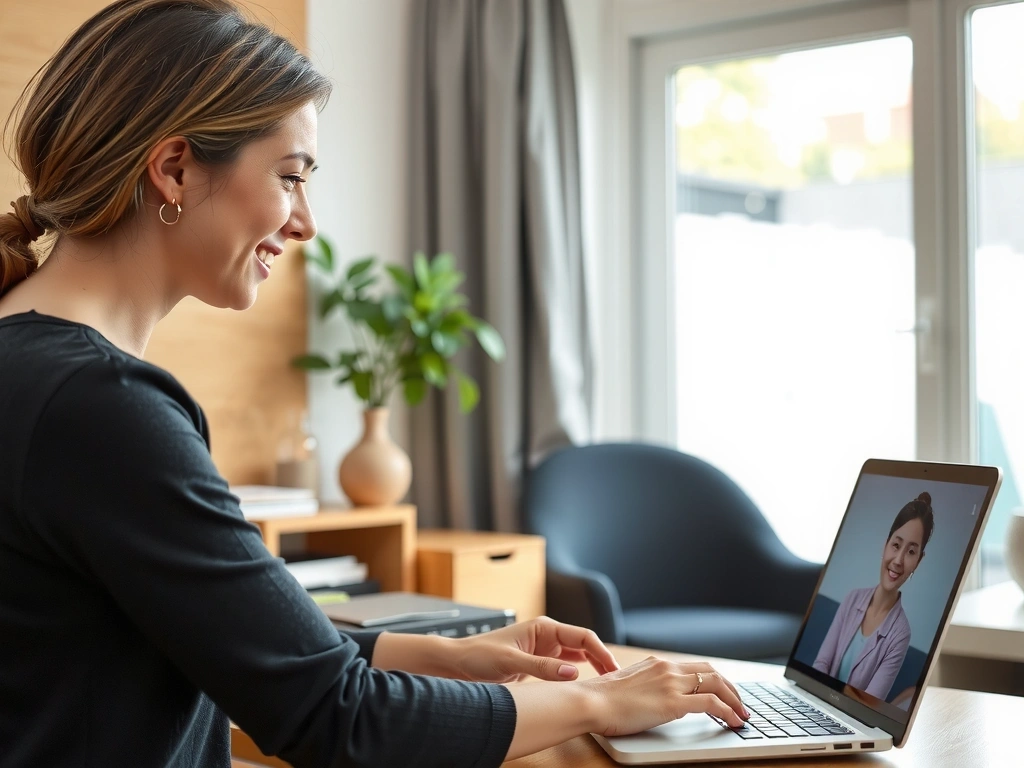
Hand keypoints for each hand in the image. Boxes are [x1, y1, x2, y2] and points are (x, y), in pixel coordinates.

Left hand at [452, 616, 619, 682]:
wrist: (457, 665)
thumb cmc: (478, 656)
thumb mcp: (511, 661)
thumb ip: (542, 667)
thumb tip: (573, 672)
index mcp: (544, 627)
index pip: (583, 636)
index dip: (602, 652)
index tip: (613, 669)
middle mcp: (547, 636)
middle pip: (585, 646)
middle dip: (602, 660)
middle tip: (617, 681)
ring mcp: (544, 651)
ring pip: (578, 658)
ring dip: (593, 669)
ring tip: (607, 685)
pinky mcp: (539, 665)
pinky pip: (565, 669)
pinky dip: (578, 676)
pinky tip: (586, 687)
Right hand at [580, 656, 749, 735]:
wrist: (591, 701)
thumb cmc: (600, 698)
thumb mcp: (626, 685)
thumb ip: (644, 686)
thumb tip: (651, 698)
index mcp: (656, 663)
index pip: (694, 666)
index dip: (714, 679)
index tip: (723, 691)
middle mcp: (667, 668)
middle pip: (711, 671)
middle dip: (730, 688)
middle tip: (739, 703)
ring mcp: (671, 683)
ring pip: (717, 684)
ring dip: (734, 700)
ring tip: (741, 714)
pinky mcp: (673, 702)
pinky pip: (711, 704)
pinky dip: (727, 712)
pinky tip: (733, 721)